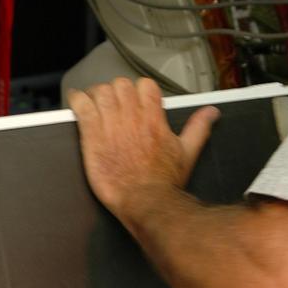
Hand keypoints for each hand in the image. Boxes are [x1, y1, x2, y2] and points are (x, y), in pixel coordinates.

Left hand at [67, 77, 218, 224]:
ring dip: (96, 96)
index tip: (135, 100)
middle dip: (116, 92)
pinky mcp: (93, 136)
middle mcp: (132, 118)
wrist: (145, 202)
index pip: (144, 85)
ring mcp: (111, 125)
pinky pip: (82, 107)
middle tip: (113, 104)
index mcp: (154, 119)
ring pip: (100, 92)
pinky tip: (77, 102)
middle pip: (120, 85)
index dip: (138, 90)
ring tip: (94, 104)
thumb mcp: (187, 152)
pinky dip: (77, 101)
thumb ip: (198, 128)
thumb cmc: (163, 183)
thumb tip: (211, 113)